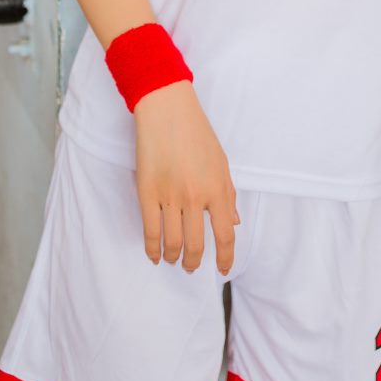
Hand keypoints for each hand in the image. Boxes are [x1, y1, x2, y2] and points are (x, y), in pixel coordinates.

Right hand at [132, 81, 240, 273]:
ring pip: (172, 243)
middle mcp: (195, 197)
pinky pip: (150, 231)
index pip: (225, 235)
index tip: (223, 270)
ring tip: (174, 260)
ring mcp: (169, 196)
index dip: (226, 258)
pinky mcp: (147, 193)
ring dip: (174, 257)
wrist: (167, 110)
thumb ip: (228, 195)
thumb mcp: (221, 163)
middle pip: (197, 245)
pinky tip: (154, 255)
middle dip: (195, 263)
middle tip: (193, 267)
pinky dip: (152, 249)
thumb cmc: (197, 134)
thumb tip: (234, 223)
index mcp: (218, 189)